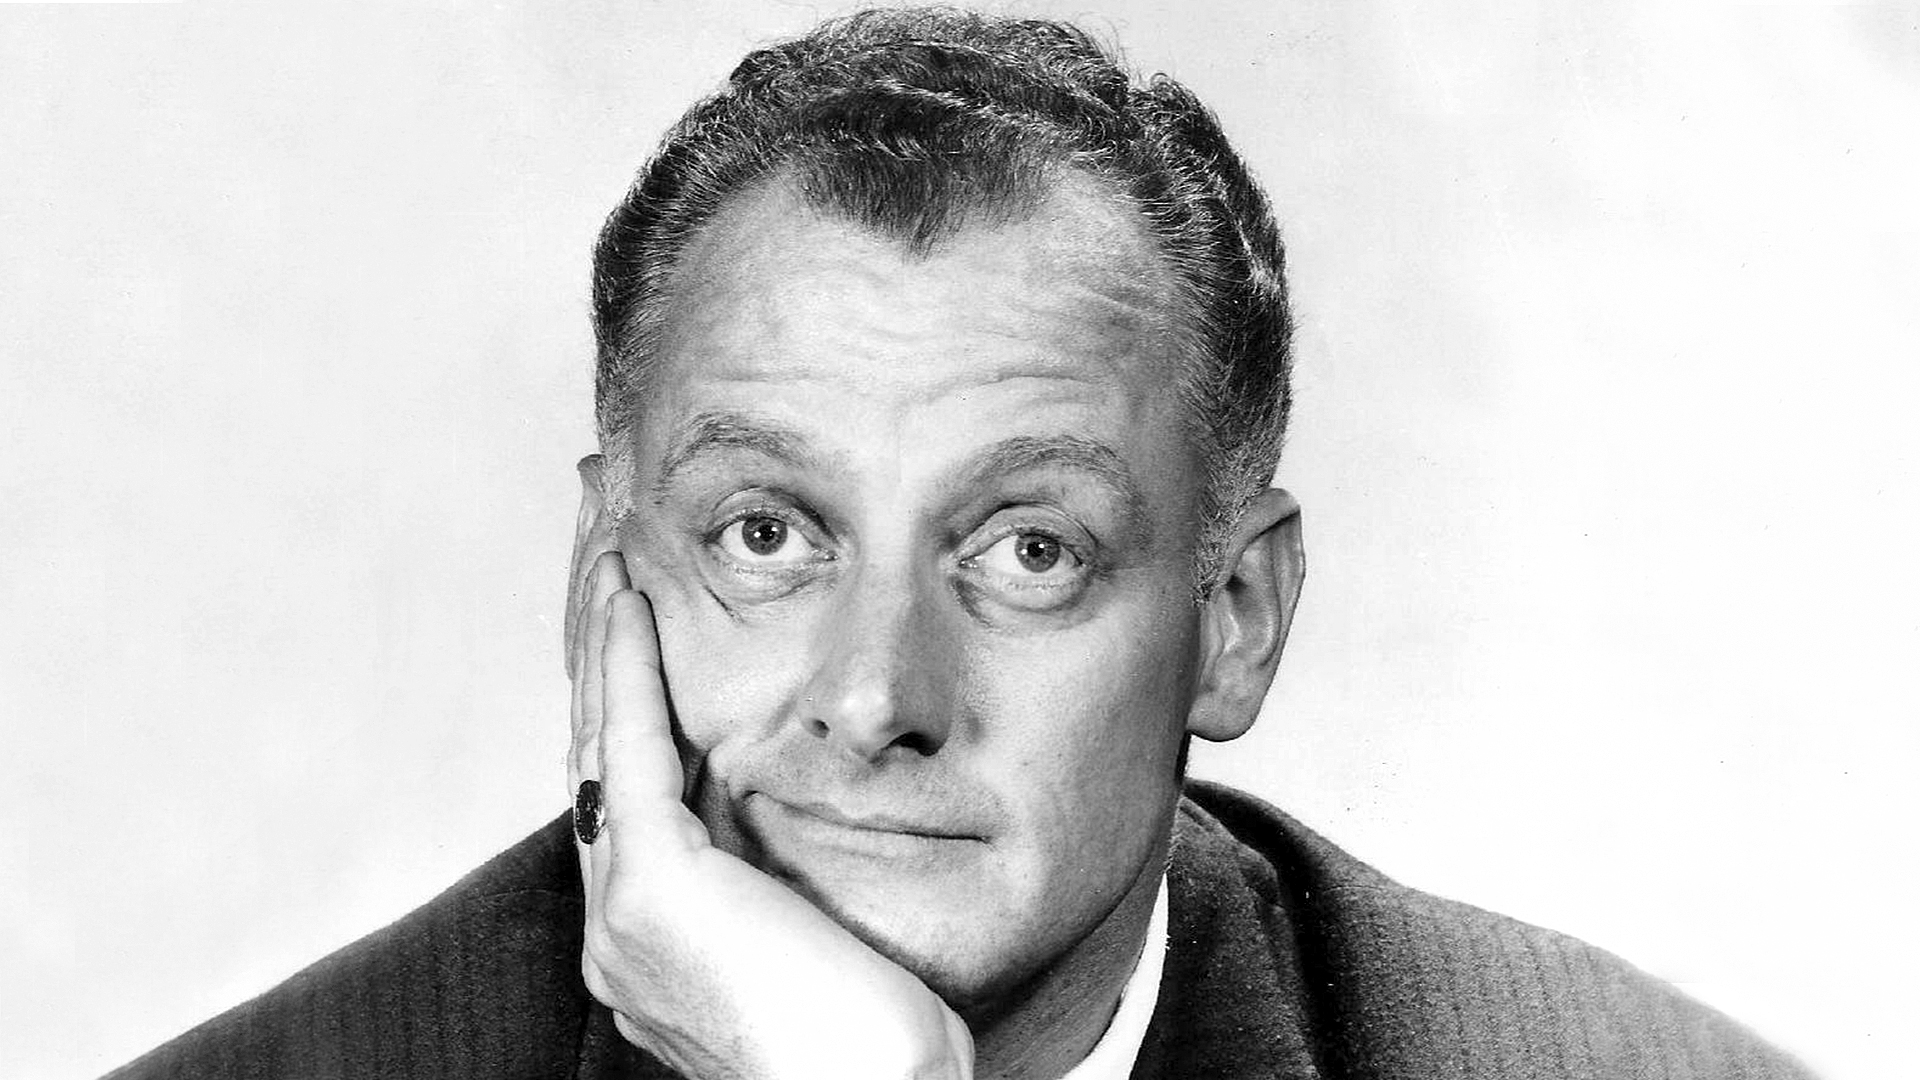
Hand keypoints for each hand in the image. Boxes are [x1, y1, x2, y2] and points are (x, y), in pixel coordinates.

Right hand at [568, 551, 974, 1079]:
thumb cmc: (871, 1045)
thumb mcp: (813, 941)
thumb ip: (774, 884)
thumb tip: (787, 826)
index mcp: (652, 949)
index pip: (627, 810)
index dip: (622, 723)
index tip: (632, 648)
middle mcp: (617, 934)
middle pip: (596, 770)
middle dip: (597, 674)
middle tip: (604, 585)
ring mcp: (622, 914)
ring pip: (600, 746)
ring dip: (603, 651)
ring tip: (610, 574)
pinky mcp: (654, 885)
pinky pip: (631, 746)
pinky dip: (626, 667)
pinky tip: (630, 605)